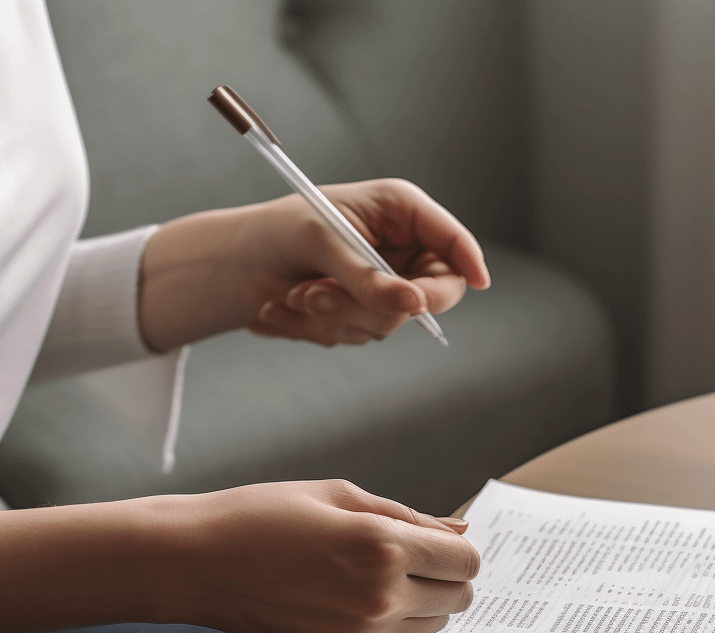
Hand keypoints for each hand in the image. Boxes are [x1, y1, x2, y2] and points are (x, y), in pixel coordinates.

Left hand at [138, 179, 489, 351]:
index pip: (451, 243)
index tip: (480, 282)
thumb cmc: (279, 230)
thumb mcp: (323, 243)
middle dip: (369, 303)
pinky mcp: (357, 316)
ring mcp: (380, 289)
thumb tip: (414, 306)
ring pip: (384, 324)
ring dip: (331, 315)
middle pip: (425, 296)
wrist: (234, 264)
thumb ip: (369, 278)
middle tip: (316, 296)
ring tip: (293, 293)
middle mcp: (397, 253)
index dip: (469, 262)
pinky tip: (282, 306)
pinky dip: (314, 327)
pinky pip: (353, 337)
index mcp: (400, 213)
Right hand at [142, 479, 478, 632]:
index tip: (437, 543)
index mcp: (384, 546)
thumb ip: (408, 516)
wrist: (198, 563)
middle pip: (460, 599)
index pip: (465, 560)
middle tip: (413, 559)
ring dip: (423, 603)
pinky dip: (394, 625)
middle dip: (447, 577)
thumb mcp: (339, 496)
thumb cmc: (264, 515)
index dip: (458, 549)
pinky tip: (358, 601)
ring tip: (378, 579)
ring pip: (433, 627)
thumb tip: (460, 530)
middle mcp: (380, 596)